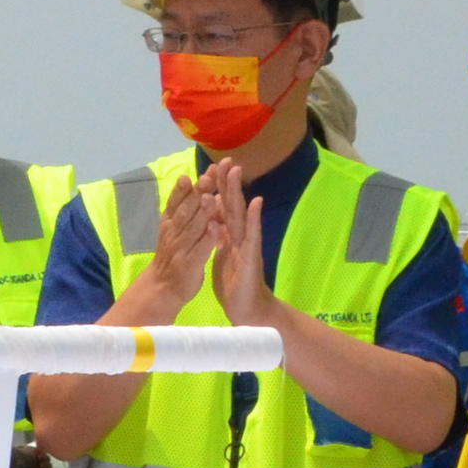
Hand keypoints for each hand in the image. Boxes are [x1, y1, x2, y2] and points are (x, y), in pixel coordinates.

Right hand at [121, 172, 223, 320]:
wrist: (162, 288)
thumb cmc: (172, 255)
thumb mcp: (174, 230)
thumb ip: (186, 211)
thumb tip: (201, 189)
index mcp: (170, 223)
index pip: (177, 200)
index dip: (187, 186)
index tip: (200, 171)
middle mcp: (173, 233)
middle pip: (186, 209)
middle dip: (197, 192)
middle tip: (208, 176)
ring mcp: (180, 248)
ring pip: (193, 228)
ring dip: (202, 212)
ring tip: (211, 198)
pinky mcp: (190, 264)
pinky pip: (200, 250)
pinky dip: (207, 239)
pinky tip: (216, 230)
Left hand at [199, 163, 276, 327]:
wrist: (248, 309)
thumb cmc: (234, 284)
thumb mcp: (221, 256)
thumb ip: (220, 237)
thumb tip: (214, 222)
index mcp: (229, 236)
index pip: (221, 208)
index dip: (216, 190)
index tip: (211, 168)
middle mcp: (239, 236)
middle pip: (231, 205)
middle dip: (226, 182)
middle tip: (225, 159)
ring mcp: (247, 244)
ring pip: (240, 214)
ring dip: (238, 192)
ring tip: (236, 170)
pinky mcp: (251, 256)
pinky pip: (252, 234)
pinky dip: (254, 218)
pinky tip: (256, 201)